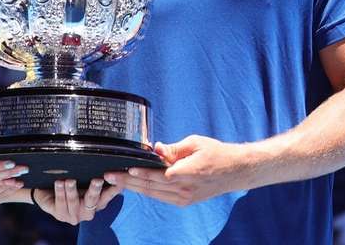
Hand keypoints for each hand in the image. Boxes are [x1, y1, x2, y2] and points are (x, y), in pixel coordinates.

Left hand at [33, 179, 120, 224]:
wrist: (48, 192)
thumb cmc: (70, 184)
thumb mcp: (83, 179)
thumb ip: (94, 174)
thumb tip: (108, 161)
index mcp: (97, 203)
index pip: (108, 195)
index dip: (114, 189)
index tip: (117, 180)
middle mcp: (88, 212)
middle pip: (93, 200)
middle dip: (95, 190)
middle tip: (97, 180)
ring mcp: (74, 215)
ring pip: (74, 201)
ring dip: (72, 191)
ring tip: (70, 181)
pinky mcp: (60, 215)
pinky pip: (60, 202)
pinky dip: (60, 192)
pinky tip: (58, 183)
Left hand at [104, 136, 251, 205]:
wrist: (236, 171)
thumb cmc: (216, 153)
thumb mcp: (195, 143)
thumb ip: (174, 149)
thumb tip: (155, 149)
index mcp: (188, 172)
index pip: (158, 174)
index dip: (140, 172)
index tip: (124, 168)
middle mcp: (185, 188)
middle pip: (151, 186)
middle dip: (128, 181)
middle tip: (108, 175)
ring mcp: (185, 197)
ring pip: (154, 194)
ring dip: (133, 188)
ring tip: (115, 182)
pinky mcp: (185, 201)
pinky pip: (161, 197)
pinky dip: (147, 192)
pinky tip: (134, 186)